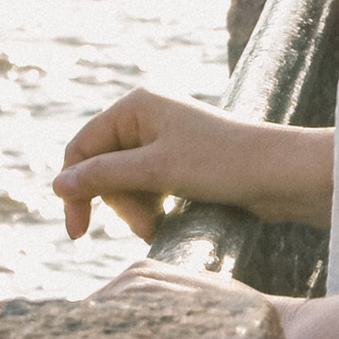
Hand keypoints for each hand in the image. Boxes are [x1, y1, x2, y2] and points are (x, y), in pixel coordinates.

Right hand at [54, 87, 334, 242]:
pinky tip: (169, 219)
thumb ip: (103, 177)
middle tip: (145, 226)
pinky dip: (152, 207)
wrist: (281, 175)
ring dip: (136, 209)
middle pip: (102, 168)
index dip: (75, 189)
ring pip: (125, 183)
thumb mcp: (156, 172)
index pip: (82, 148)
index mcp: (135, 106)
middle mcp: (146, 118)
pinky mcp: (180, 162)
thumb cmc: (222, 164)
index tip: (77, 233)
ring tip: (160, 225)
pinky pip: (147, 188)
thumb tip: (57, 184)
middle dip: (118, 202)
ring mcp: (163, 140)